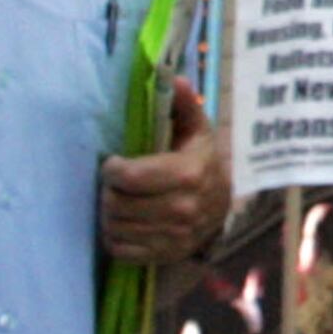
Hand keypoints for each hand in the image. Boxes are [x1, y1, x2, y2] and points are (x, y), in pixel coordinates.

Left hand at [99, 80, 229, 266]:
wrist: (224, 207)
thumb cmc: (201, 163)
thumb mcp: (197, 132)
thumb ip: (184, 106)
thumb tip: (175, 79)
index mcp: (187, 174)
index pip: (129, 177)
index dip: (112, 169)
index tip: (115, 163)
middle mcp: (182, 209)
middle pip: (116, 204)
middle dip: (108, 192)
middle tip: (115, 184)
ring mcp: (173, 236)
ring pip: (114, 227)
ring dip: (110, 214)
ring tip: (119, 201)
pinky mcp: (164, 255)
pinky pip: (120, 250)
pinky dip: (116, 237)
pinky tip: (126, 223)